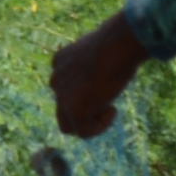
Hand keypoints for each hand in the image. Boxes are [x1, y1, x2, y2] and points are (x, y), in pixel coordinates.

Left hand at [48, 16, 147, 143]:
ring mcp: (62, 96)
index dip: (85, 92)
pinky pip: (83, 132)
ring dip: (89, 122)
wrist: (116, 45)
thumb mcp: (105, 51)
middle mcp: (56, 79)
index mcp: (60, 61)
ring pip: (68, 125)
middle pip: (64, 107)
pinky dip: (100, 126)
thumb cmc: (118, 43)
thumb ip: (99, 64)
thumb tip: (110, 72)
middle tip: (108, 103)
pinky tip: (113, 110)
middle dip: (85, 110)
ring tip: (110, 109)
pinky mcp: (74, 110)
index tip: (105, 84)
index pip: (65, 87)